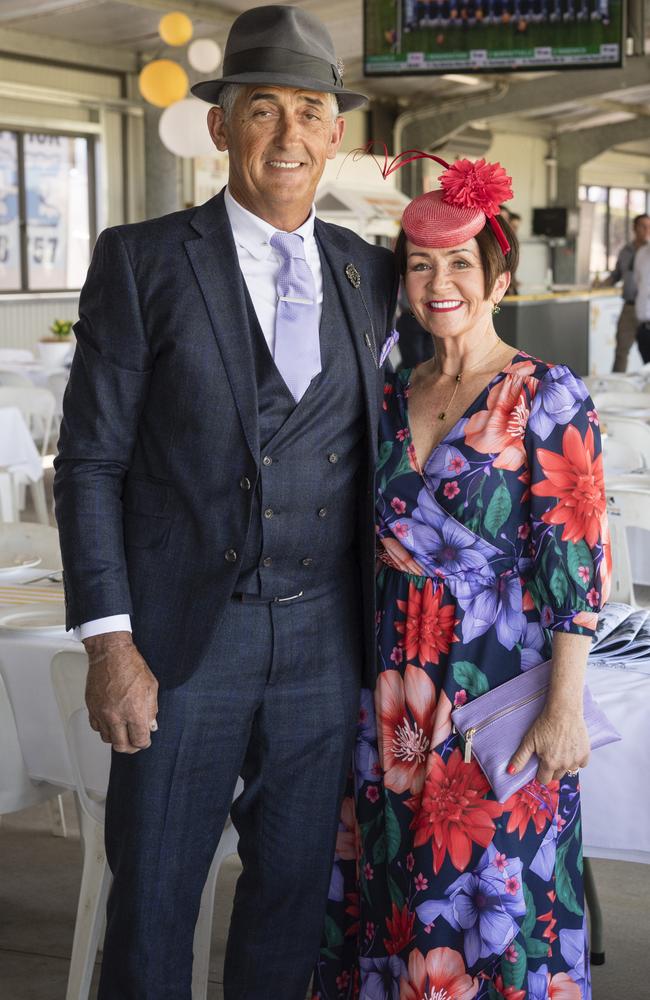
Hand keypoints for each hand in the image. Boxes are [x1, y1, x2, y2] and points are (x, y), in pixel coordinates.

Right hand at [83, 632, 157, 753]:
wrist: (111, 653)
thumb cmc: (131, 665)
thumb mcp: (151, 687)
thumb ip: (151, 709)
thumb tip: (151, 726)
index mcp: (134, 711)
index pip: (139, 740)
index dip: (144, 743)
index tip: (145, 740)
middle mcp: (116, 715)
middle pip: (121, 746)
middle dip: (131, 747)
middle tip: (135, 741)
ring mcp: (102, 713)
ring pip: (107, 739)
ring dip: (117, 738)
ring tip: (124, 731)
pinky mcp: (92, 708)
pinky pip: (96, 727)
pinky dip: (104, 729)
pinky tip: (111, 722)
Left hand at [508, 708, 589, 784]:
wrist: (564, 710)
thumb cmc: (546, 723)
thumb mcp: (529, 741)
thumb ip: (520, 758)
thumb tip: (511, 772)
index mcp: (550, 763)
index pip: (544, 779)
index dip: (540, 772)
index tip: (540, 762)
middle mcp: (565, 764)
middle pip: (557, 776)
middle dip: (552, 768)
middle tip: (549, 754)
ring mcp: (576, 760)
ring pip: (569, 770)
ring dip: (564, 764)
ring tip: (559, 749)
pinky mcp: (586, 753)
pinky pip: (582, 763)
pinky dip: (577, 759)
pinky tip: (570, 748)